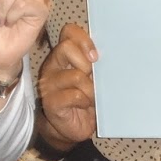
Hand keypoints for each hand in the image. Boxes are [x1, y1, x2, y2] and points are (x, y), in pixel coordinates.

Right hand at [35, 23, 96, 150]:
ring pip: (76, 75)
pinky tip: (85, 106)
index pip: (69, 32)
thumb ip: (94, 62)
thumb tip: (111, 52)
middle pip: (66, 47)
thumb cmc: (84, 99)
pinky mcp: (52, 102)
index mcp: (62, 56)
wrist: (71, 127)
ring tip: (91, 97)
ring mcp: (49, 84)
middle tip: (91, 77)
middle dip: (85, 63)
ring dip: (90, 89)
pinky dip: (86, 101)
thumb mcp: (91, 77)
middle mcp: (52, 66)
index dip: (84, 40)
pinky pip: (76, 96)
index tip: (96, 57)